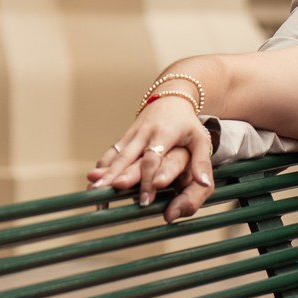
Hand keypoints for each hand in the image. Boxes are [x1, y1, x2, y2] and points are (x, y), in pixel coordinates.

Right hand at [88, 98, 214, 220]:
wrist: (172, 98)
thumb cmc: (188, 123)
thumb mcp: (200, 139)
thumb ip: (201, 162)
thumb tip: (204, 184)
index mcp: (164, 134)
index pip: (153, 159)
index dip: (147, 179)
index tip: (144, 200)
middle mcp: (144, 134)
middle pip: (128, 157)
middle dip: (116, 176)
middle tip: (106, 193)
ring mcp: (132, 135)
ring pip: (115, 155)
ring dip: (103, 173)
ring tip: (92, 191)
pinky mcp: (124, 138)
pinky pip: (110, 153)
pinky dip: (101, 168)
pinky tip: (92, 182)